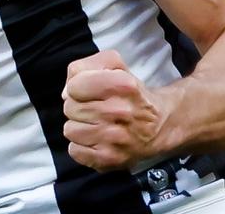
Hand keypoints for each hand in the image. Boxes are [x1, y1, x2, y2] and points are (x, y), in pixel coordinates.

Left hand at [62, 50, 167, 171]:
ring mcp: (114, 138)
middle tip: (95, 107)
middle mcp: (119, 111)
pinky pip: (75, 151)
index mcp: (122, 84)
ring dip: (79, 126)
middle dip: (78, 106)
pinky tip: (96, 139)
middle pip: (70, 108)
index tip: (89, 90)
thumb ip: (84, 67)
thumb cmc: (130, 92)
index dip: (78, 86)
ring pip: (70, 130)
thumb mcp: (114, 65)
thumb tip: (66, 93)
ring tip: (96, 123)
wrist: (159, 125)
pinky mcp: (110, 159)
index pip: (74, 86)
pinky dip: (81, 146)